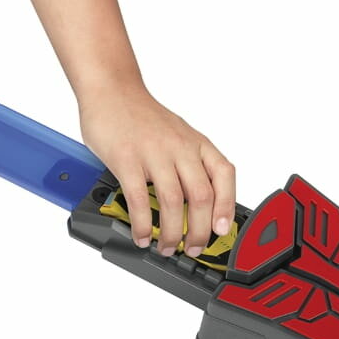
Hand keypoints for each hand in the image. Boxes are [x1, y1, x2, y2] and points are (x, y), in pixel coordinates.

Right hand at [79, 87, 235, 257]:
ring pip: (173, 201)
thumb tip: (197, 201)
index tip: (222, 229)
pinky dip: (143, 224)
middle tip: (192, 248)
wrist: (111, 90)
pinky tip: (142, 235)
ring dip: (172, 233)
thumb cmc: (142, 115)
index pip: (224, 175)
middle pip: (201, 195)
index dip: (226, 205)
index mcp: (196, 142)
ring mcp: (153, 153)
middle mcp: (179, 147)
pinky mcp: (126, 159)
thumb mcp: (178, 134)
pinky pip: (138, 199)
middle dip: (199, 231)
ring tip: (167, 247)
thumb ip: (188, 162)